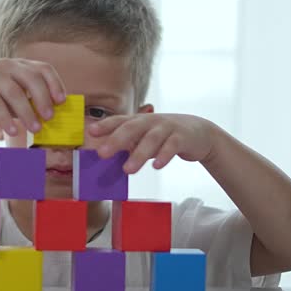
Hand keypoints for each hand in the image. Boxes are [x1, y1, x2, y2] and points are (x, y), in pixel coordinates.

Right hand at [0, 59, 65, 135]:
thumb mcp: (14, 96)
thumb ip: (31, 100)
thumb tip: (53, 115)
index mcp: (20, 65)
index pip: (43, 68)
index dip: (55, 84)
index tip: (62, 101)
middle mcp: (7, 66)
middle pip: (31, 78)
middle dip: (43, 99)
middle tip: (50, 117)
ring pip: (15, 93)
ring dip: (27, 113)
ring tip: (35, 129)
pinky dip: (6, 119)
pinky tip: (13, 131)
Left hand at [87, 114, 216, 173]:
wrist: (200, 133)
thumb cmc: (165, 136)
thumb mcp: (145, 137)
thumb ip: (128, 144)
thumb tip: (106, 155)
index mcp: (140, 120)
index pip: (120, 120)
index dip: (105, 125)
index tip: (90, 131)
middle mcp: (151, 121)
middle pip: (132, 128)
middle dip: (116, 140)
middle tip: (102, 154)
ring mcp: (168, 127)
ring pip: (151, 139)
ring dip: (138, 154)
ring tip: (127, 170)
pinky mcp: (182, 137)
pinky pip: (172, 146)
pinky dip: (163, 156)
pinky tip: (156, 166)